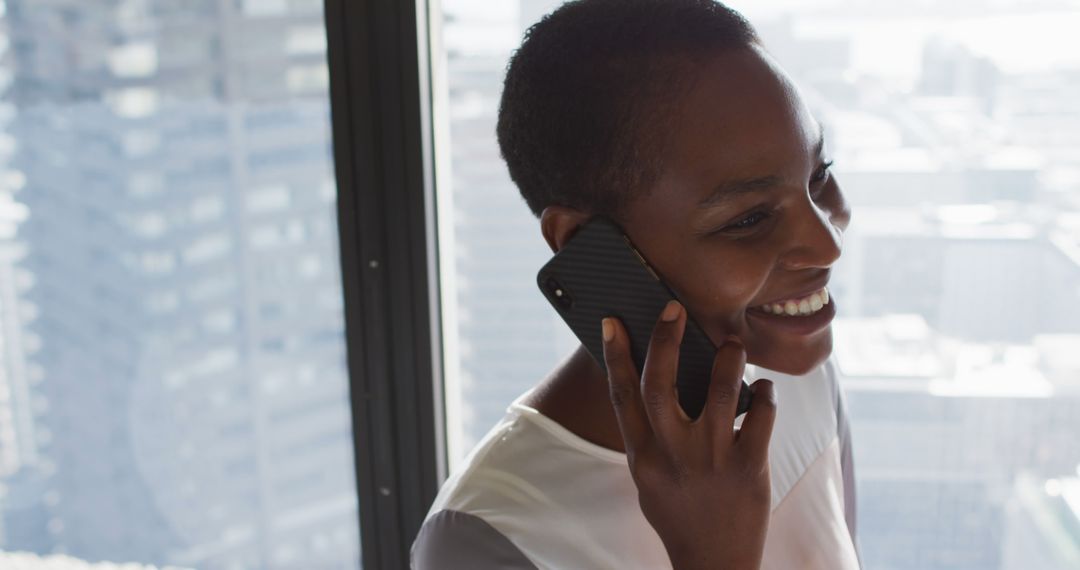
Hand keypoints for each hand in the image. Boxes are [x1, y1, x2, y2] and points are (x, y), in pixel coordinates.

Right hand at [600, 299, 776, 569]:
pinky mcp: (751, 470)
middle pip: (662, 384)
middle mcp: (673, 456)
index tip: (613, 322)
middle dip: (666, 340)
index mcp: (643, 457)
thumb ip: (651, 436)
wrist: (714, 565)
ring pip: (723, 392)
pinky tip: (765, 390)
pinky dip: (766, 396)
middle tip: (675, 308)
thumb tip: (658, 380)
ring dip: (729, 359)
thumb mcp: (649, 478)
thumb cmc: (678, 513)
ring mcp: (713, 462)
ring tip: (734, 344)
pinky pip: (762, 417)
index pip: (623, 396)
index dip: (616, 355)